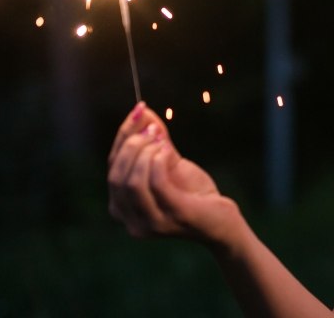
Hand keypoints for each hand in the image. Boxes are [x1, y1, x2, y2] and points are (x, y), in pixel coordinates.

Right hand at [107, 102, 240, 248]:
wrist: (221, 220)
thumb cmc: (193, 193)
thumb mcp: (169, 164)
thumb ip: (154, 141)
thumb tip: (142, 111)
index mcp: (122, 207)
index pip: (112, 167)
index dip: (123, 136)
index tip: (138, 110)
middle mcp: (129, 220)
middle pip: (116, 175)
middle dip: (132, 145)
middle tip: (153, 128)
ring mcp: (150, 223)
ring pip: (132, 182)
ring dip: (145, 153)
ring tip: (162, 140)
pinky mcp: (173, 216)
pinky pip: (156, 184)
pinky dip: (159, 161)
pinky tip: (168, 151)